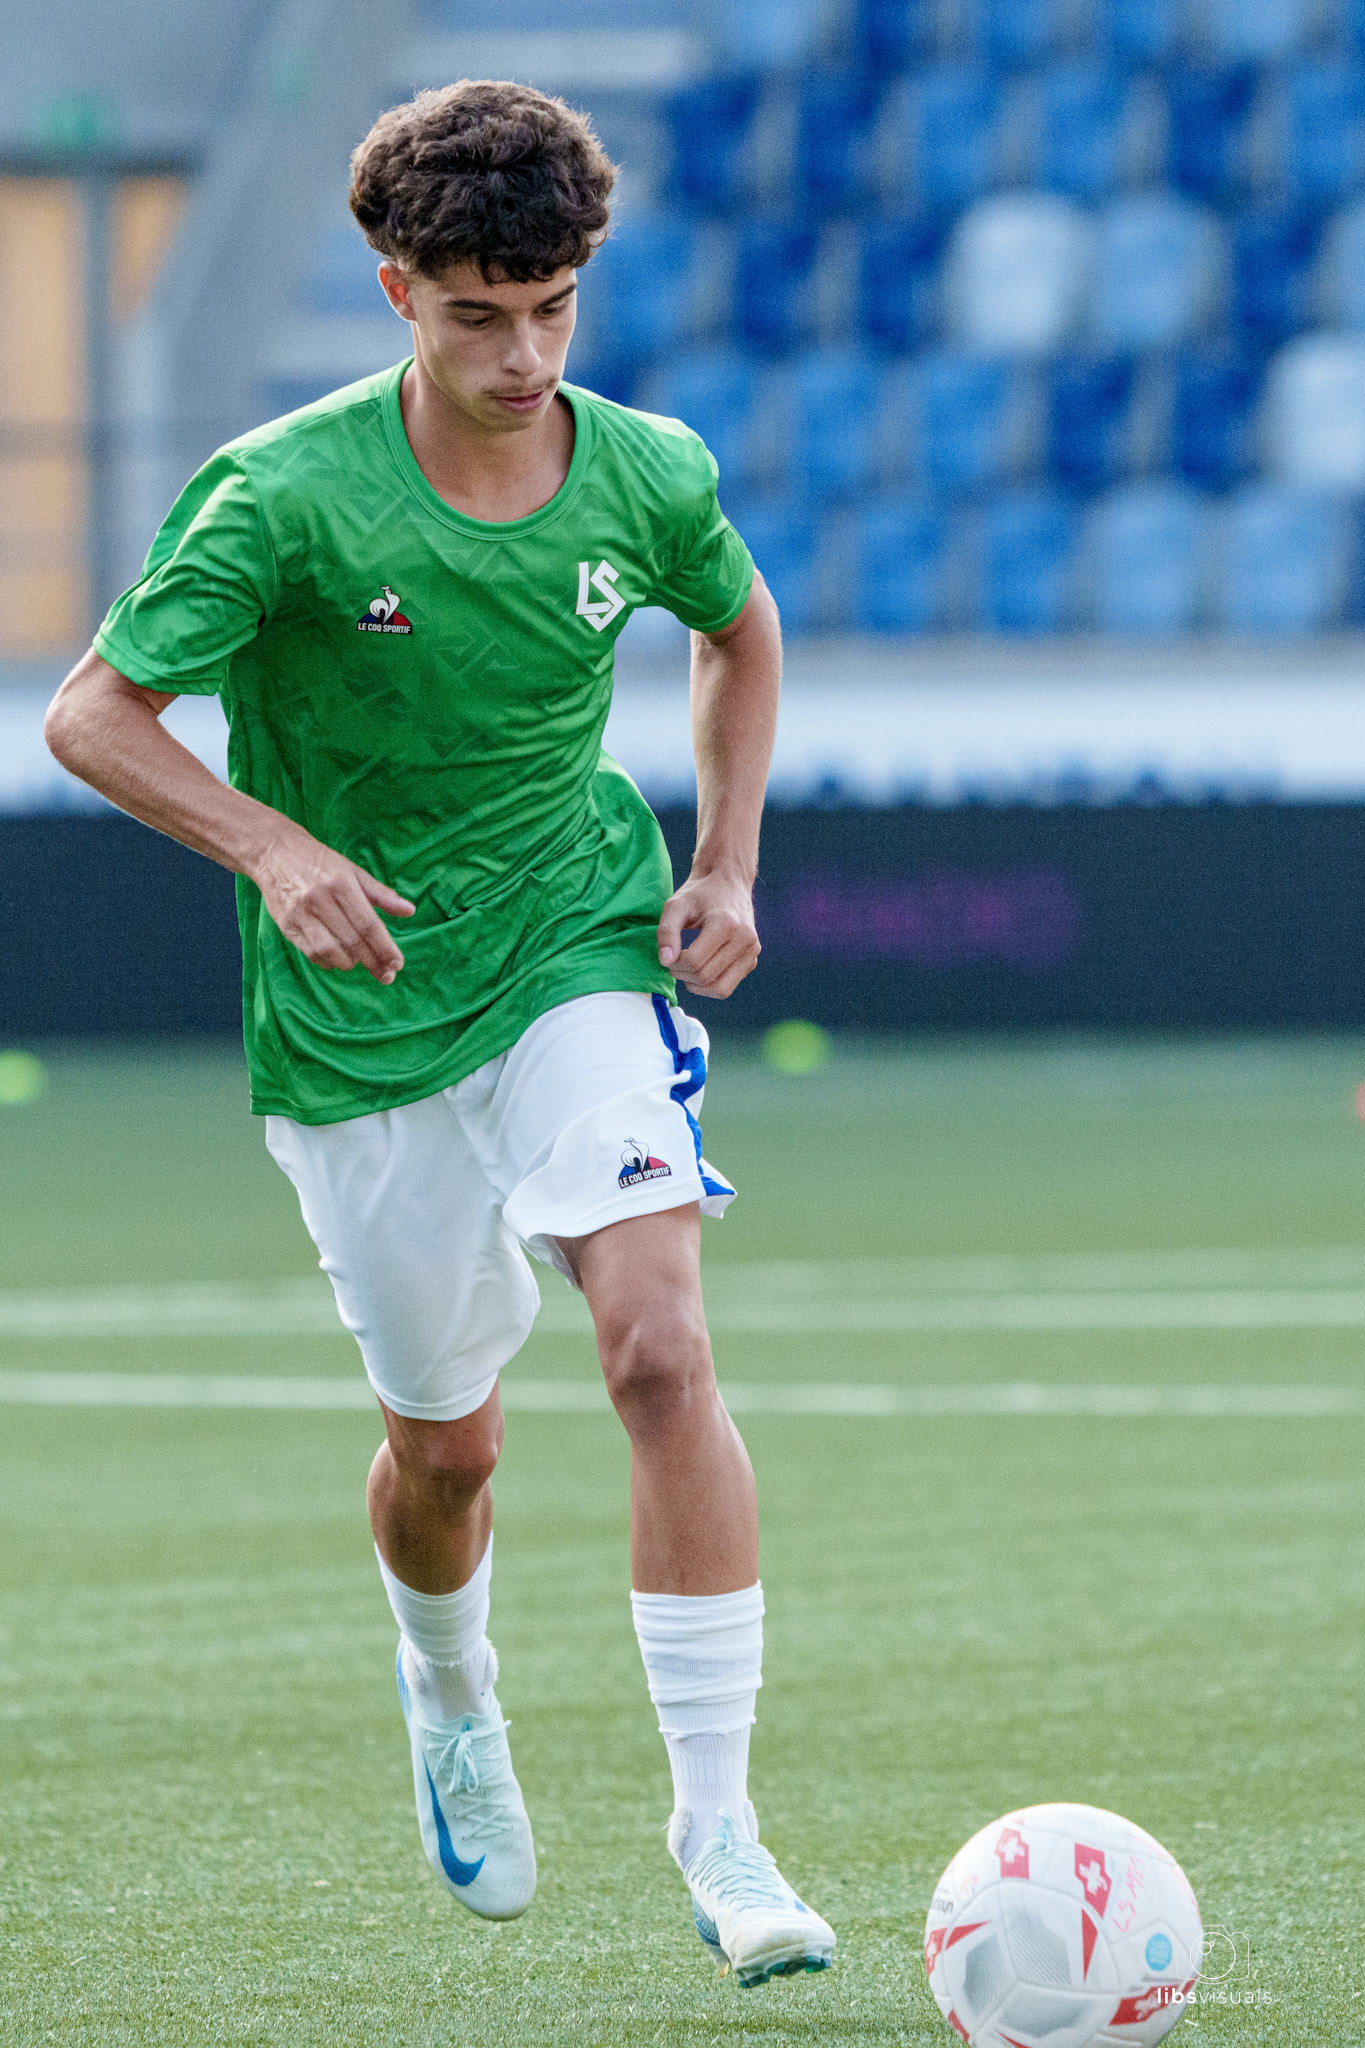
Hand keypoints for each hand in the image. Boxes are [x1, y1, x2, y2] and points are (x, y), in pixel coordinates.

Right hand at [252, 825, 415, 983]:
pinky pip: (310, 952)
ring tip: (360, 962)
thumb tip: (409, 911)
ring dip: (350, 963)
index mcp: (341, 884)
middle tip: (386, 975)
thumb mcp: (353, 871)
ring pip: (330, 951)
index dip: (384, 947)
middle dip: (372, 962)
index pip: (368, 924)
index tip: (397, 964)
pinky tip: (338, 960)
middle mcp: (320, 899)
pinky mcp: (286, 924)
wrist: (275, 852)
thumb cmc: (321, 863)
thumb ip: (381, 894)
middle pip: (352, 941)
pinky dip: (328, 961)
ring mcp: (300, 913)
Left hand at [657, 868, 759, 998]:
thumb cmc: (700, 893)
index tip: (669, 955)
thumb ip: (666, 932)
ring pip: (720, 989)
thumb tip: (666, 961)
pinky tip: (701, 967)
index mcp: (726, 923)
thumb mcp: (676, 905)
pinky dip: (709, 984)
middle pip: (706, 976)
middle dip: (683, 975)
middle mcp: (745, 938)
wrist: (728, 882)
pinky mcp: (753, 960)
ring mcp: (752, 951)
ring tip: (687, 969)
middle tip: (674, 963)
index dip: (675, 964)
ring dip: (696, 985)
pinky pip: (728, 986)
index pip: (694, 961)